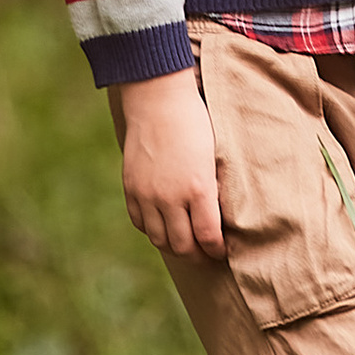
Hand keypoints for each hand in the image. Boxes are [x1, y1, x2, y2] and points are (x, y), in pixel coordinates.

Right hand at [114, 67, 225, 260]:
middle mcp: (171, 196)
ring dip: (173, 246)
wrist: (158, 99)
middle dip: (197, 255)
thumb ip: (213, 190)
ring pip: (159, 239)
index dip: (217, 250)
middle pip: (183, 245)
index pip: (208, 236)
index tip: (222, 251)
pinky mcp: (131, 187)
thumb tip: (217, 219)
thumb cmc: (194, 122)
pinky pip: (140, 222)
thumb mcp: (214, 156)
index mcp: (199, 188)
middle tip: (206, 254)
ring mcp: (147, 194)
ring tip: (185, 244)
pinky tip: (162, 226)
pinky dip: (152, 229)